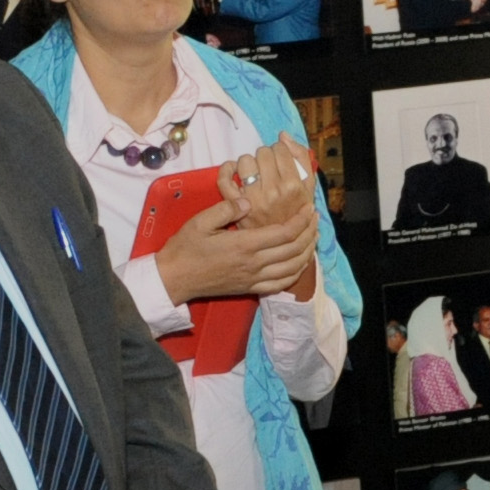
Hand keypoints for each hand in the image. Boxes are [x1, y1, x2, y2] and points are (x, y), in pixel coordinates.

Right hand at [151, 185, 316, 303]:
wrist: (174, 278)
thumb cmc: (185, 248)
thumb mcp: (200, 221)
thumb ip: (226, 209)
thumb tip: (248, 201)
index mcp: (243, 244)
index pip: (284, 232)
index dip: (300, 220)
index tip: (308, 207)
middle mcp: (253, 264)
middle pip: (294, 249)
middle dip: (309, 232)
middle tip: (315, 217)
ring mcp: (253, 278)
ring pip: (292, 268)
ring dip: (307, 251)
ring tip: (313, 236)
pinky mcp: (250, 288)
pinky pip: (281, 284)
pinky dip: (296, 273)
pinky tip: (301, 262)